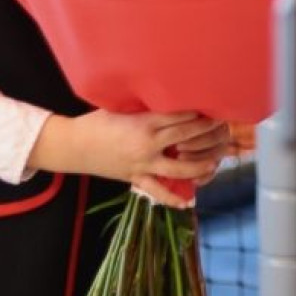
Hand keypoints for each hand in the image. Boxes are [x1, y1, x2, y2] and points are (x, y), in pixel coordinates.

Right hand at [31, 110, 233, 208]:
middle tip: (223, 126)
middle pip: (186, 137)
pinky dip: (173, 198)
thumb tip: (170, 95)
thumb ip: (147, 106)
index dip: (199, 112)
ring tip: (215, 160)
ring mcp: (142, 163)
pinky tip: (189, 200)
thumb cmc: (98, 121)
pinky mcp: (135, 178)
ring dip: (200, 165)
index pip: (181, 115)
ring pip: (179, 167)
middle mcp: (147, 143)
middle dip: (207, 131)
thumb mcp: (122, 107)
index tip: (214, 106)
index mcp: (144, 122)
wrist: (73, 145)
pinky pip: (157, 191)